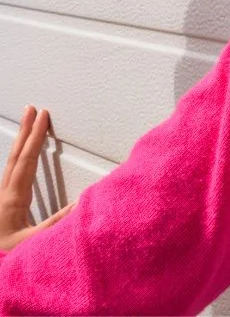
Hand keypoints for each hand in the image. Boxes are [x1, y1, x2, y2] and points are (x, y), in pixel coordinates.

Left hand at [1, 106, 75, 250]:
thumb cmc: (4, 258)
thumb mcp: (32, 244)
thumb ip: (57, 223)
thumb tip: (82, 201)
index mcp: (11, 200)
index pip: (26, 161)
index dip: (35, 138)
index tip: (43, 116)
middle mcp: (2, 196)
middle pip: (15, 157)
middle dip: (25, 132)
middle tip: (31, 109)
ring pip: (10, 165)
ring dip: (20, 145)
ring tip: (27, 128)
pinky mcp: (0, 208)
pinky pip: (10, 176)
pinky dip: (18, 161)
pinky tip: (21, 162)